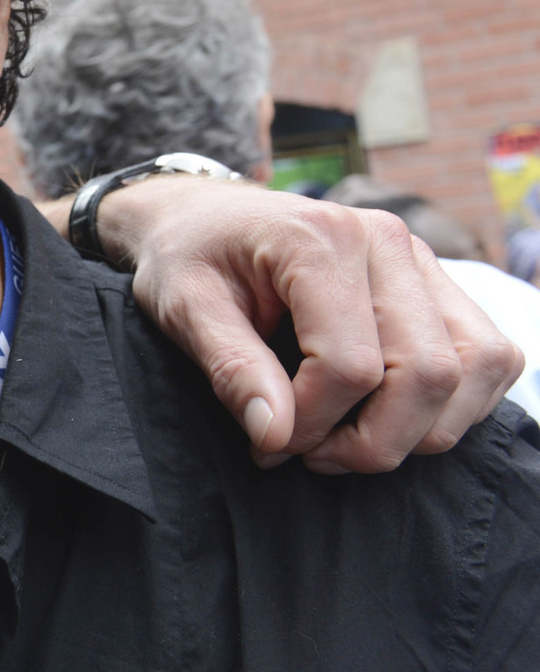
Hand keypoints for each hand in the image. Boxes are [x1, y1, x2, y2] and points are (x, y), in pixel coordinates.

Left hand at [46, 176, 521, 471]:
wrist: (203, 217)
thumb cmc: (189, 258)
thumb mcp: (183, 308)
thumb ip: (230, 370)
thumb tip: (276, 436)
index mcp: (319, 238)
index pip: (351, 364)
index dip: (314, 424)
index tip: (269, 442)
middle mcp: (386, 241)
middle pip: (426, 373)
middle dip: (373, 440)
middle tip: (310, 454)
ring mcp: (422, 259)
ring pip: (474, 370)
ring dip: (421, 429)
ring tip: (347, 439)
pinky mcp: (439, 283)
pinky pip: (489, 357)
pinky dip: (454, 404)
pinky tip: (390, 415)